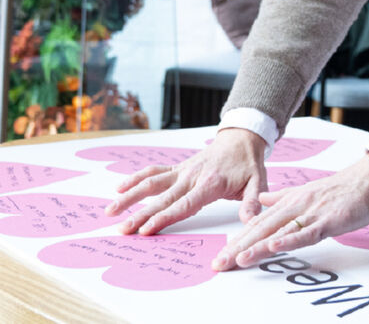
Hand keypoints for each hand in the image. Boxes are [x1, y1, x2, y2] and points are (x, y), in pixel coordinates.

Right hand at [105, 127, 266, 235]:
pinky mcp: (177, 169)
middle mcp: (191, 177)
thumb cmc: (249, 164)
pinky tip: (119, 188)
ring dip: (130, 196)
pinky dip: (135, 178)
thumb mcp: (258, 182)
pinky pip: (153, 172)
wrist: (241, 138)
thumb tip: (249, 220)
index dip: (165, 217)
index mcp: (210, 183)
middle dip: (140, 214)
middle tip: (123, 229)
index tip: (147, 229)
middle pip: (162, 198)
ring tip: (110, 210)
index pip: (184, 204)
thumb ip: (252, 202)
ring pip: (151, 183)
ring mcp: (181, 171)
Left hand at [213, 152, 368, 270]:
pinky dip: (290, 239)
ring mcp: (312, 213)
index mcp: (289, 202)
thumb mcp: (306, 192)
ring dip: (257, 246)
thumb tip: (261, 201)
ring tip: (237, 260)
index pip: (258, 224)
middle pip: (262, 229)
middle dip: (238, 248)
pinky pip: (307, 232)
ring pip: (280, 231)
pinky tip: (274, 246)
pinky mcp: (330, 220)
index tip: (221, 255)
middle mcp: (296, 206)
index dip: (238, 240)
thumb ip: (281, 198)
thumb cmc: (341, 188)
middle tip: (219, 264)